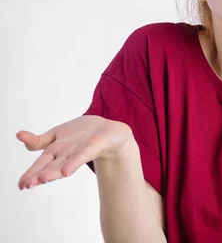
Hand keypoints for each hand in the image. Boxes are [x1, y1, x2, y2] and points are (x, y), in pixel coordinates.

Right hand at [17, 115, 134, 189]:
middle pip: (50, 167)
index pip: (39, 164)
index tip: (21, 185)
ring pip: (64, 164)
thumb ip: (39, 140)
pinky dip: (73, 163)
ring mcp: (78, 153)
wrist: (109, 130)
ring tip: (41, 179)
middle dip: (38, 176)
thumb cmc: (82, 134)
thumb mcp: (56, 134)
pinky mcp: (92, 148)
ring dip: (53, 172)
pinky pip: (81, 156)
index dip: (30, 174)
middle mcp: (65, 156)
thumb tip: (19, 135)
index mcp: (55, 152)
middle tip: (27, 185)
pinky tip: (65, 171)